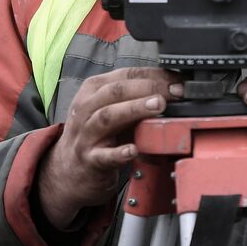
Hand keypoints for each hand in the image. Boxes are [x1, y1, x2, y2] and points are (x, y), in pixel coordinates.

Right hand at [37, 67, 179, 228]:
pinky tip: (134, 149)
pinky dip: (119, 152)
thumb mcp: (113, 109)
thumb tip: (174, 88)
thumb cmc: (97, 135)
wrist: (68, 170)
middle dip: (148, 88)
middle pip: (116, 91)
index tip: (178, 81)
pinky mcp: (89, 160)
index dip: (154, 76)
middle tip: (173, 92)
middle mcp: (86, 108)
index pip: (126, 75)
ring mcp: (86, 135)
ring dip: (134, 109)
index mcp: (93, 90)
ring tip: (158, 106)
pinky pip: (104, 155)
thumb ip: (136, 98)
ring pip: (108, 116)